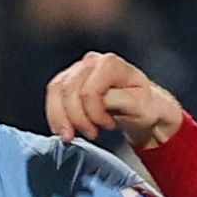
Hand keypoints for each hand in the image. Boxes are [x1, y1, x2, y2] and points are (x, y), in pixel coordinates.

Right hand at [46, 52, 184, 147]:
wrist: (140, 107)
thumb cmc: (143, 106)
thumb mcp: (139, 106)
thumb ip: (119, 100)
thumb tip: (100, 102)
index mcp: (111, 64)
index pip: (89, 90)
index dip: (94, 113)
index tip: (108, 126)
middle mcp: (92, 62)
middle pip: (69, 89)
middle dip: (76, 118)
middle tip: (91, 134)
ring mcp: (78, 68)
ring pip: (56, 90)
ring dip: (61, 118)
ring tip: (73, 134)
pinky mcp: (68, 79)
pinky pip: (53, 95)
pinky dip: (56, 115)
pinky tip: (65, 128)